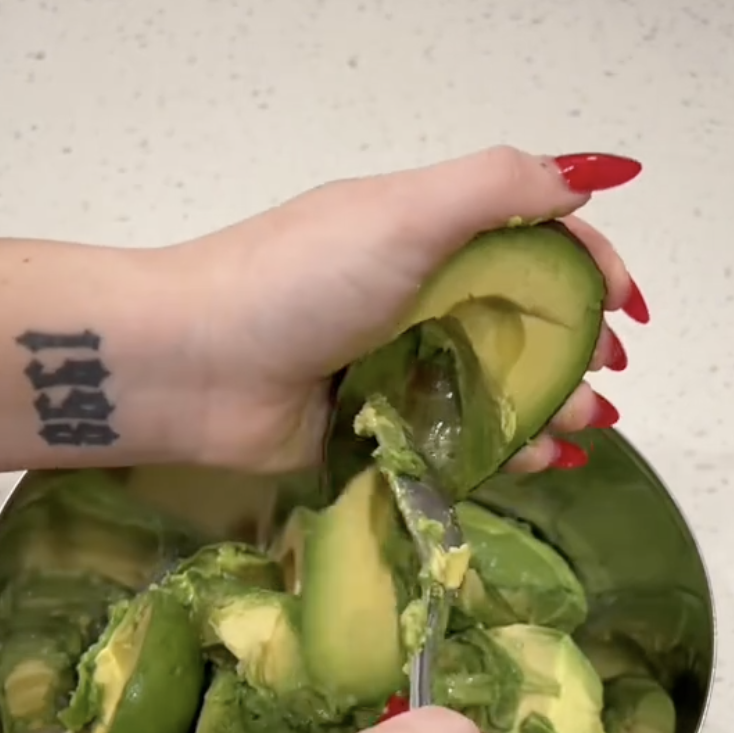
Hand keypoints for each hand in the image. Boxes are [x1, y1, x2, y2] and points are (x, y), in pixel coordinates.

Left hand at [165, 146, 645, 472]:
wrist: (194, 368)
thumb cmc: (296, 281)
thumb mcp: (403, 211)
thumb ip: (497, 188)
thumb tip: (580, 184)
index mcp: (424, 235)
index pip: (528, 240)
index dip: (587, 267)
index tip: (626, 308)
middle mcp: (413, 297)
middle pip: (518, 319)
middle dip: (574, 346)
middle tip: (603, 379)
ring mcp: (393, 366)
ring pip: (491, 385)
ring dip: (546, 404)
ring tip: (578, 427)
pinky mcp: (373, 427)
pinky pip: (452, 439)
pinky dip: (498, 449)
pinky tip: (534, 460)